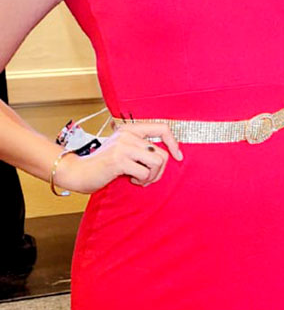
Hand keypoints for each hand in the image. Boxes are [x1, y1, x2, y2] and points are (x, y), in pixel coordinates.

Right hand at [54, 123, 182, 193]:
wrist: (78, 172)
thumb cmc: (102, 165)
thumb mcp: (122, 150)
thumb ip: (140, 149)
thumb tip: (166, 156)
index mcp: (130, 129)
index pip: (162, 128)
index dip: (174, 143)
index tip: (178, 156)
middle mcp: (127, 134)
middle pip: (162, 153)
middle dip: (159, 171)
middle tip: (147, 178)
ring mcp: (123, 146)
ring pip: (157, 162)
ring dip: (151, 177)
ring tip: (139, 179)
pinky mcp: (119, 159)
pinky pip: (144, 172)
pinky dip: (141, 180)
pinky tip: (131, 180)